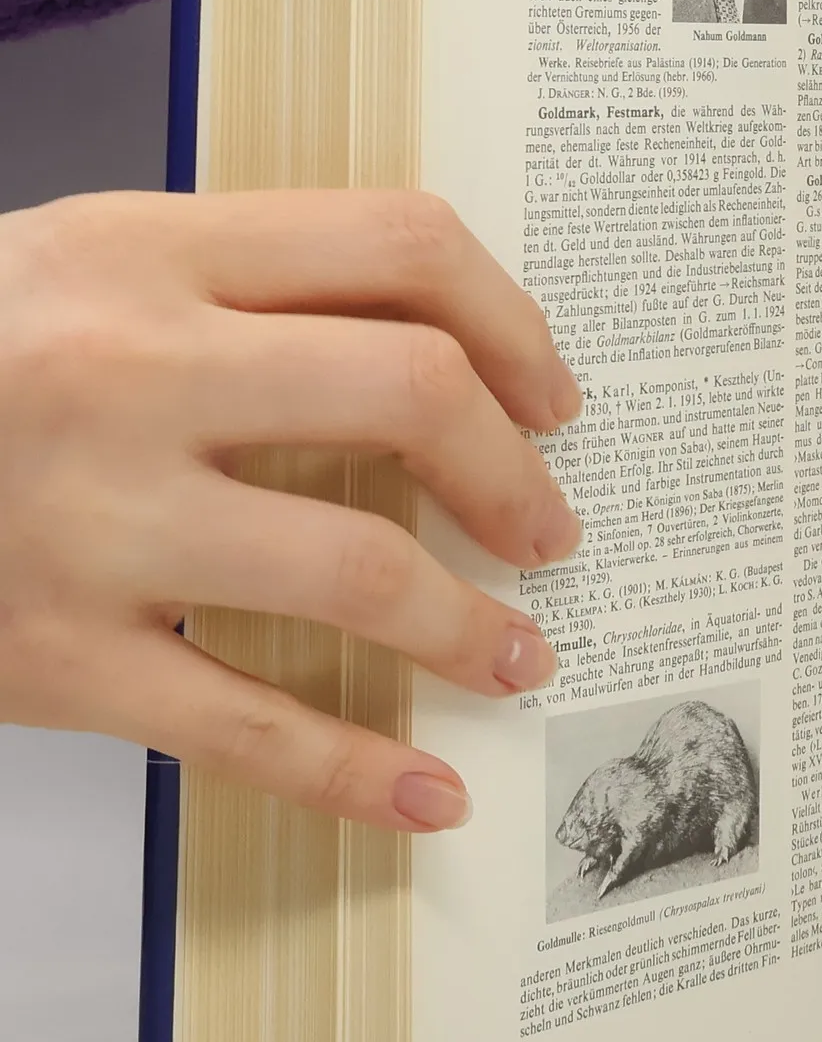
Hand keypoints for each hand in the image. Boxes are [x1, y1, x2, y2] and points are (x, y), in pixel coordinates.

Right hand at [0, 191, 581, 830]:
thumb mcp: (83, 269)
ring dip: (467, 625)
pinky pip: (241, 725)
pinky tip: (426, 795)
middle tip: (549, 527)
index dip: (512, 322)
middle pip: (407, 392)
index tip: (551, 393)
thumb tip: (447, 348)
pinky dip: (352, 772)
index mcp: (144, 253)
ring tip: (518, 654)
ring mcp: (86, 520)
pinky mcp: (49, 656)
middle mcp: (126, 371)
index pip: (396, 246)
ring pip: (351, 567)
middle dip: (513, 473)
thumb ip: (245, 287)